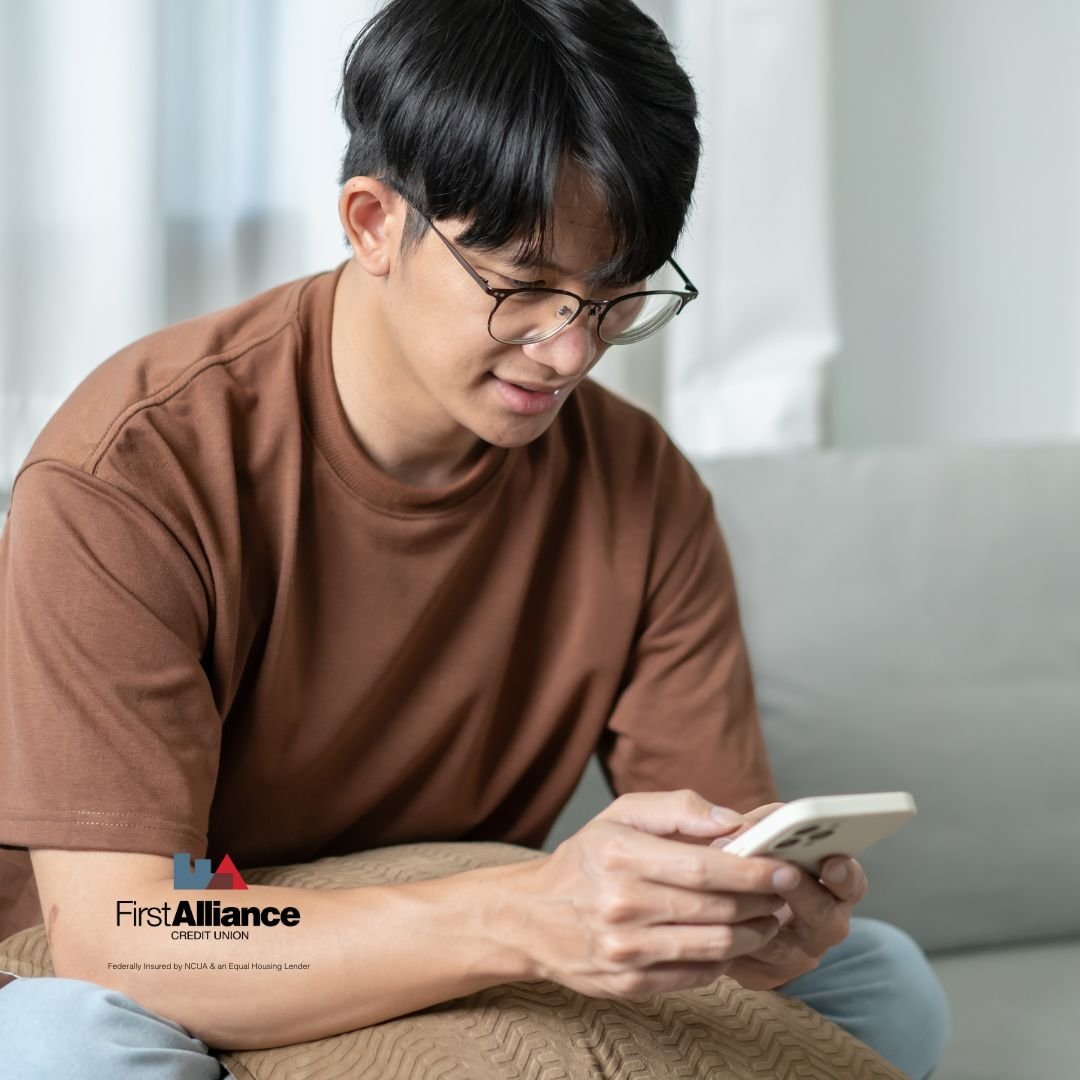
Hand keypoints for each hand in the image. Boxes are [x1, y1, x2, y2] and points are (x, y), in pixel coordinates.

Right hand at [513, 790, 799, 1000]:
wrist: (532, 917)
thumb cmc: (585, 859)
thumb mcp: (619, 815)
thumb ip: (677, 808)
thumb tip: (732, 820)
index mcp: (620, 855)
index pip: (702, 867)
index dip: (751, 870)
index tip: (783, 866)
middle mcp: (621, 904)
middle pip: (714, 908)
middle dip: (762, 901)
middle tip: (785, 892)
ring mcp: (624, 949)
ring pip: (712, 946)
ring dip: (753, 933)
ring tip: (768, 918)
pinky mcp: (629, 983)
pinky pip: (695, 975)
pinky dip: (724, 959)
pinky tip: (734, 941)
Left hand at [711, 802, 869, 990]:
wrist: (720, 903)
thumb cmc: (751, 856)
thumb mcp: (759, 829)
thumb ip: (758, 822)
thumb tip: (742, 827)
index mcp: (832, 886)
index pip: (852, 883)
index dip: (844, 873)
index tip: (832, 861)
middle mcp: (822, 925)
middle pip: (823, 916)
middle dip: (801, 892)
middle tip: (784, 874)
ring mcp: (796, 955)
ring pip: (781, 944)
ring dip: (755, 917)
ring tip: (735, 892)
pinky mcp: (764, 974)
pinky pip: (748, 961)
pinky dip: (729, 936)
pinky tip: (712, 916)